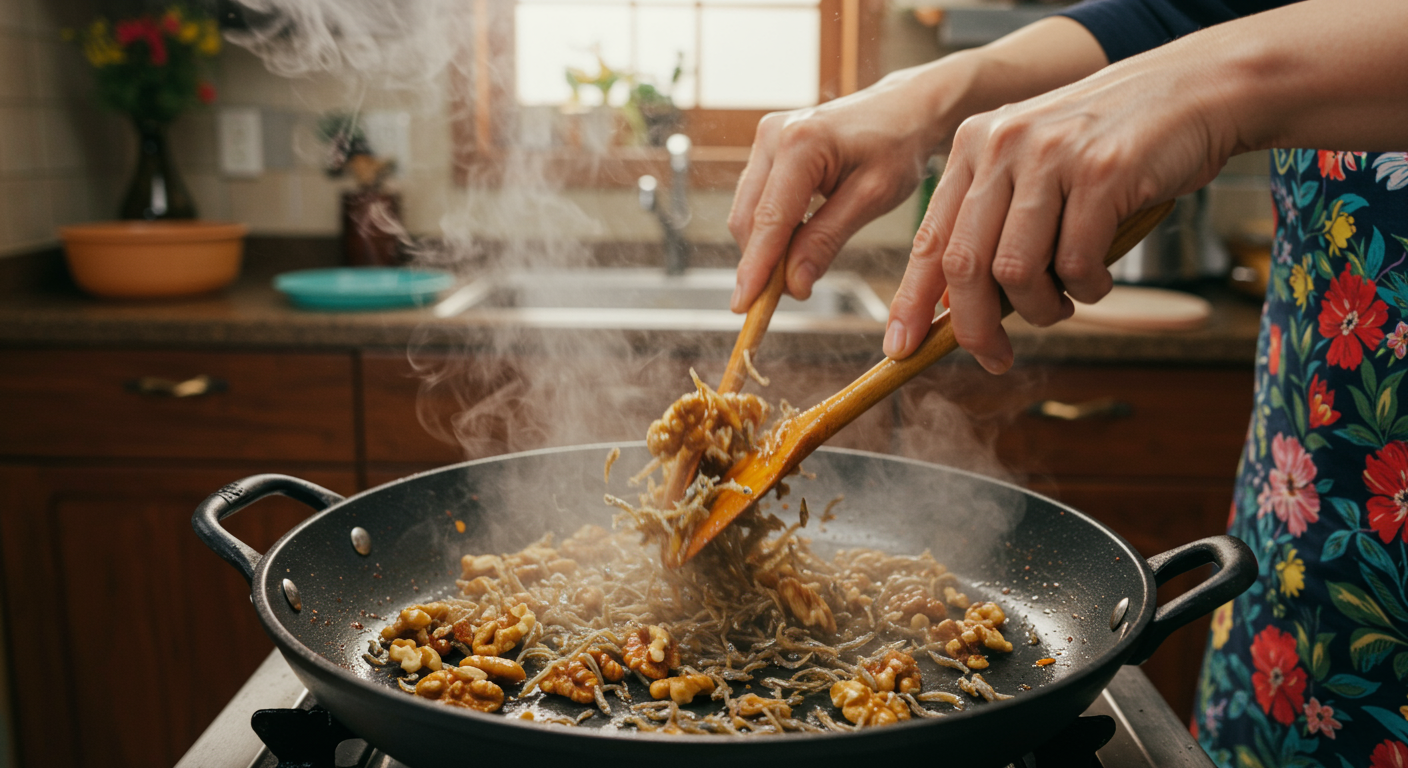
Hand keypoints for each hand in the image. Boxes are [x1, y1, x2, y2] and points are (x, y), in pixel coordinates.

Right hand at [728, 66, 951, 311]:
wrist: (904, 109)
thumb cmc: (897, 148)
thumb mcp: (872, 199)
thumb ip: (827, 240)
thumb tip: (793, 285)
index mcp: (802, 142)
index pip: (770, 219)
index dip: (755, 268)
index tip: (744, 307)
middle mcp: (774, 134)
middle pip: (748, 219)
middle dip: (761, 262)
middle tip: (788, 296)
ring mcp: (766, 138)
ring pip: (748, 212)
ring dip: (766, 248)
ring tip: (798, 270)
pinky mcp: (768, 147)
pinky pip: (758, 200)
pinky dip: (772, 230)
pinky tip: (797, 243)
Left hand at [886, 46, 1237, 371]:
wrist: (1196, 91)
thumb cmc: (1113, 144)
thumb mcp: (1036, 167)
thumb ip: (995, 222)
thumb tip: (957, 306)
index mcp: (975, 146)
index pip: (930, 239)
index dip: (912, 302)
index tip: (901, 347)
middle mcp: (1002, 145)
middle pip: (964, 265)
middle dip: (974, 328)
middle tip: (994, 357)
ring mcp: (1050, 156)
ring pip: (1016, 271)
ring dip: (1040, 308)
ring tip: (1062, 304)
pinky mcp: (1101, 173)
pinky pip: (1076, 264)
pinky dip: (1087, 289)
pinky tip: (1099, 278)